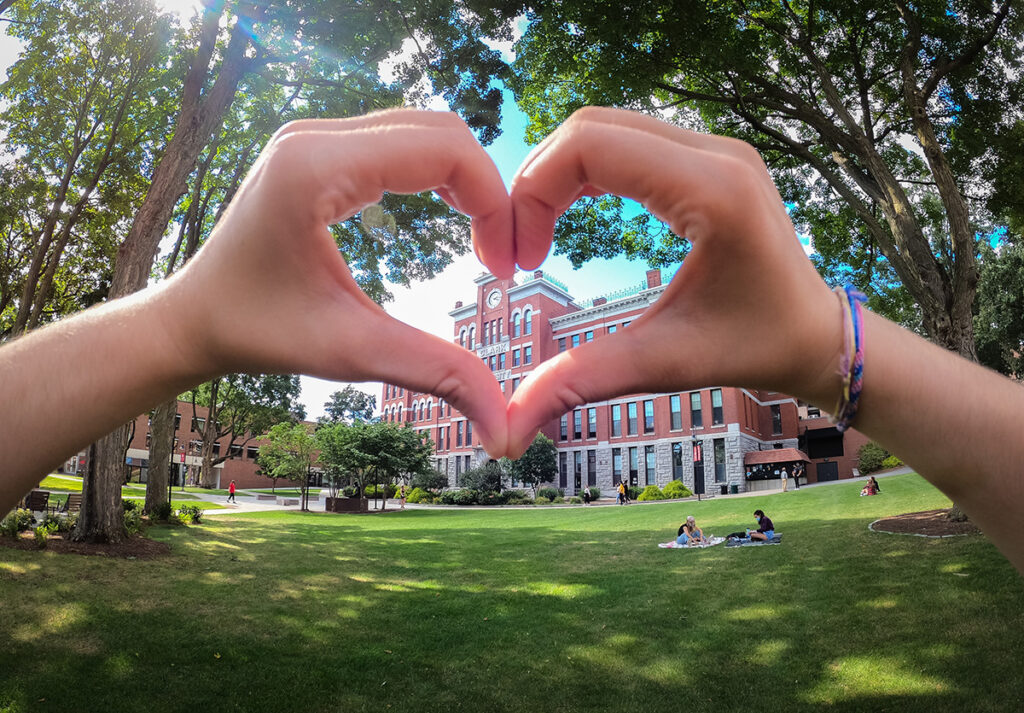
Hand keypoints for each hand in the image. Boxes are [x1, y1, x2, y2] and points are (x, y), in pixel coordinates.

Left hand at [162, 111, 514, 454]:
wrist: (194, 318)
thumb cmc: (257, 332)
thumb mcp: (351, 351)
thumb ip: (435, 372)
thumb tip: (505, 427)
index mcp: (317, 168)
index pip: (443, 150)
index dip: (493, 201)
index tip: (505, 266)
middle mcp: (314, 136)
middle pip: (441, 129)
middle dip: (486, 188)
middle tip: (502, 253)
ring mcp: (314, 136)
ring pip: (424, 130)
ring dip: (466, 179)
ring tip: (484, 239)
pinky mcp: (318, 149)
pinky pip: (399, 141)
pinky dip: (437, 174)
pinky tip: (451, 215)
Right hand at [503, 107, 840, 455]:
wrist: (816, 334)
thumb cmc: (755, 348)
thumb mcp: (665, 362)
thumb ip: (584, 380)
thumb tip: (508, 429)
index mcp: (712, 189)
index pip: (590, 145)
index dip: (533, 193)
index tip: (521, 261)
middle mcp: (716, 153)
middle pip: (589, 128)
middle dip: (535, 183)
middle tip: (516, 249)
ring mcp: (714, 149)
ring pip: (604, 129)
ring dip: (556, 176)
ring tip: (534, 235)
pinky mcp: (708, 158)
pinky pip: (626, 141)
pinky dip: (584, 172)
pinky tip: (567, 216)